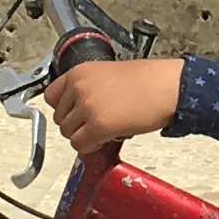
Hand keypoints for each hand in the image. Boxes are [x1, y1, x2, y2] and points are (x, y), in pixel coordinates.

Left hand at [45, 56, 181, 160]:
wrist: (167, 87)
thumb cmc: (148, 80)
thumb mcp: (109, 73)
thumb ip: (89, 88)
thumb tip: (79, 110)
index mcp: (80, 72)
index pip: (51, 96)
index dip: (64, 108)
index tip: (74, 113)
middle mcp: (79, 88)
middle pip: (60, 118)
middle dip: (76, 124)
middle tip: (95, 124)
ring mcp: (87, 107)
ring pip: (68, 133)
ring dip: (84, 136)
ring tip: (104, 131)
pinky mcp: (97, 126)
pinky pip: (80, 145)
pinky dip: (90, 147)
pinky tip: (106, 139)